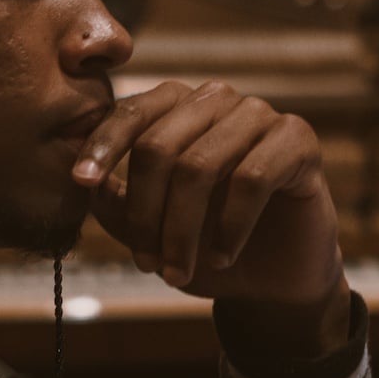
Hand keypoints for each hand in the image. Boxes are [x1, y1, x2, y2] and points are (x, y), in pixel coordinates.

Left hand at [72, 80, 344, 309]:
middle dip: (145, 213)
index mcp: (175, 106)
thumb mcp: (149, 228)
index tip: (80, 182)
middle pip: (159, 146)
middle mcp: (215, 99)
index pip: (130, 113)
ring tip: (177, 272)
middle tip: (145, 262)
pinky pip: (251, 179)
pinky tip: (222, 257)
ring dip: (182, 229)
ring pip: (200, 166)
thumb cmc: (205, 244)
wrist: (272, 278)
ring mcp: (259, 114)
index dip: (102, 146)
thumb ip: (114, 201)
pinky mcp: (297, 140)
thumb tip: (84, 182)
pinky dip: (229, 226)